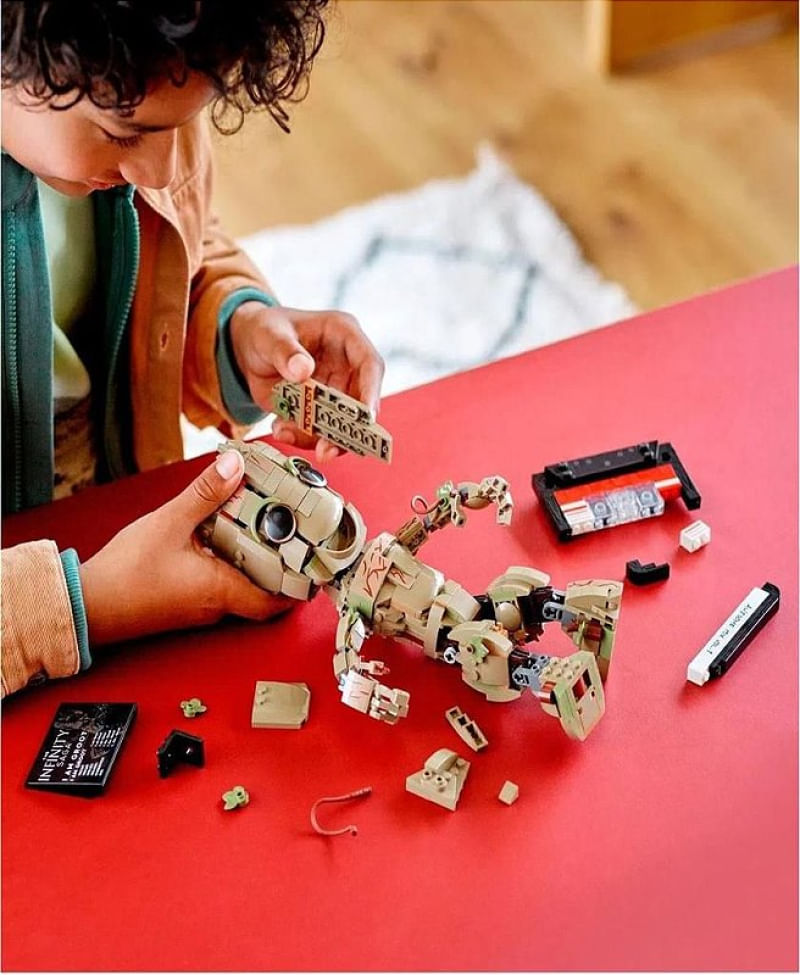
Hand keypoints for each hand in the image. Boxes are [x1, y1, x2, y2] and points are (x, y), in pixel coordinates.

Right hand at [79, 451, 292, 645]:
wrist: (85, 604)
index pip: (277, 601)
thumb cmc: (125, 574)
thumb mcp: (169, 523)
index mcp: (221, 591)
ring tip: (261, 528)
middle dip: (281, 566)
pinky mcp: (185, 602)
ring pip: (242, 588)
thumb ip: (204, 494)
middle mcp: (216, 605)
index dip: (300, 586)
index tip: (313, 563)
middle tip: (291, 535)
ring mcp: (200, 608)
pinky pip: (219, 585)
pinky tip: (221, 538)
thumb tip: (235, 466)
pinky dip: (229, 564)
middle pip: (264, 593)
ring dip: (254, 562)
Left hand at [228, 302, 384, 462]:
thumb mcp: (269, 334)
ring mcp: (334, 389)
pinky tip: (281, 429)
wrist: (246, 349)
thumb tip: (303, 370)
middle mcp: (346, 365)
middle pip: (360, 402)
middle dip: (346, 429)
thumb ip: (284, 350)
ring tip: (289, 434)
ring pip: (342, 422)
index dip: (371, 392)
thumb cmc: (264, 330)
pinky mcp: (319, 408)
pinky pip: (319, 430)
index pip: (370, 365)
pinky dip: (302, 436)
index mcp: (344, 335)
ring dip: (321, 437)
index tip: (365, 418)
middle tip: (326, 449)